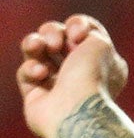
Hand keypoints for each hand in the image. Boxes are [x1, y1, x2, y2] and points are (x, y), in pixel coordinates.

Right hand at [18, 15, 127, 137]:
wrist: (77, 112)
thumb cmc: (92, 77)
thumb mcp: (100, 43)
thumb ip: (88, 30)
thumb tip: (72, 36)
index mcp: (103, 62)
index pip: (84, 31)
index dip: (77, 25)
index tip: (78, 34)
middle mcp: (82, 74)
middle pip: (57, 38)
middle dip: (52, 32)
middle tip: (55, 44)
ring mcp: (58, 85)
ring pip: (37, 52)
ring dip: (34, 44)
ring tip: (38, 47)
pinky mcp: (36, 97)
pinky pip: (26, 73)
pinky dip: (30, 69)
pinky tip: (40, 74)